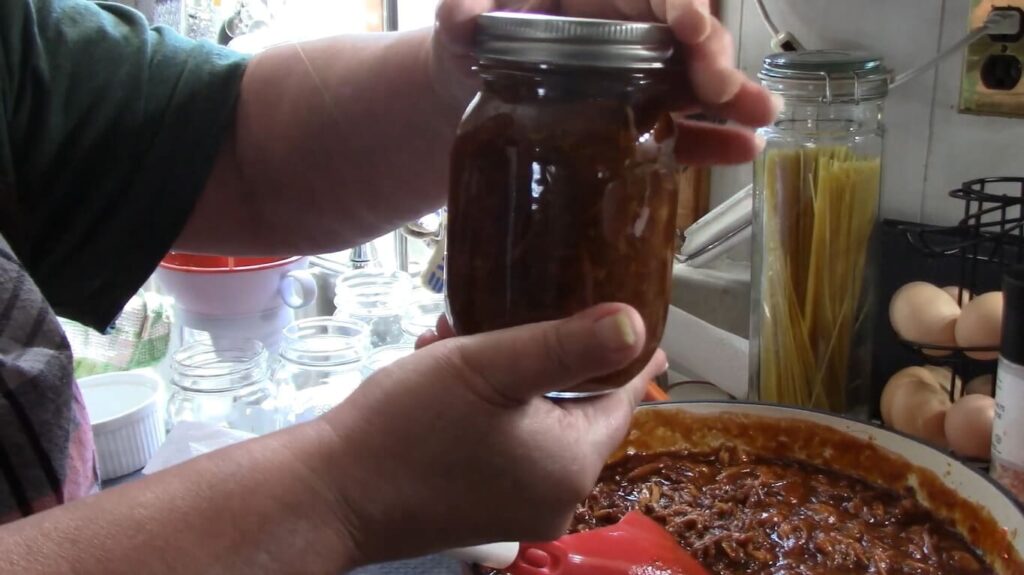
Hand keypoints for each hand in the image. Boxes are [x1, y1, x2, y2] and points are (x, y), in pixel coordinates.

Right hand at [316, 303, 667, 563]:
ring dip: (506, 376)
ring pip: (533, 423)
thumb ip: (565, 343)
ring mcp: (517, 510)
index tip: (642, 322)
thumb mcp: (490, 367)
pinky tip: (444, 372)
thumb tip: (635, 324)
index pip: (620, 399)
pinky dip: (486, 409)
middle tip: (521, 308)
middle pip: (575, 410)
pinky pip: (504, 447)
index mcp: (570, 465)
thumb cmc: (409, 426)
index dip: (628, 356)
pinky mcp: (483, 512)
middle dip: (546, 357)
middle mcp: (555, 498)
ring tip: (460, 334)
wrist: (330, 495)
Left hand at [431, 0, 778, 164]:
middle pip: (682, 35)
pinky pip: (681, 130)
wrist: (471, 91)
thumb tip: (461, 18)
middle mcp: (626, 33)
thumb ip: (465, 15)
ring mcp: (636, 81)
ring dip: (731, 98)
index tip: (687, 25)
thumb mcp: (465, 24)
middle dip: (709, 55)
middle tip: (718, 84)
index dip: (675, 3)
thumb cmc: (476, 42)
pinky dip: (712, 141)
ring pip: (692, 81)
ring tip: (760, 116)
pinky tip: (740, 150)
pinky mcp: (637, 124)